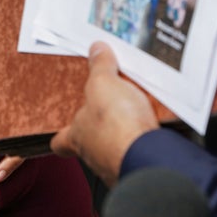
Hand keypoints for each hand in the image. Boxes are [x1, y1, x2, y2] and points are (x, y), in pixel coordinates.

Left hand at [50, 41, 158, 186]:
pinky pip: (142, 152)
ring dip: (125, 133)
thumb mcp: (103, 83)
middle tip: (110, 109)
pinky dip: (146, 141)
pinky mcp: (144, 166)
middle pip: (91, 142)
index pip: (61, 141)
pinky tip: (155, 127)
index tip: (63, 126)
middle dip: (100, 127)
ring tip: (136, 113)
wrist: (151, 157)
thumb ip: (99, 67)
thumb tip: (96, 50)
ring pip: (118, 149)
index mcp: (78, 135)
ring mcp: (119, 164)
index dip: (62, 134)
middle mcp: (95, 155)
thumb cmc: (117, 127)